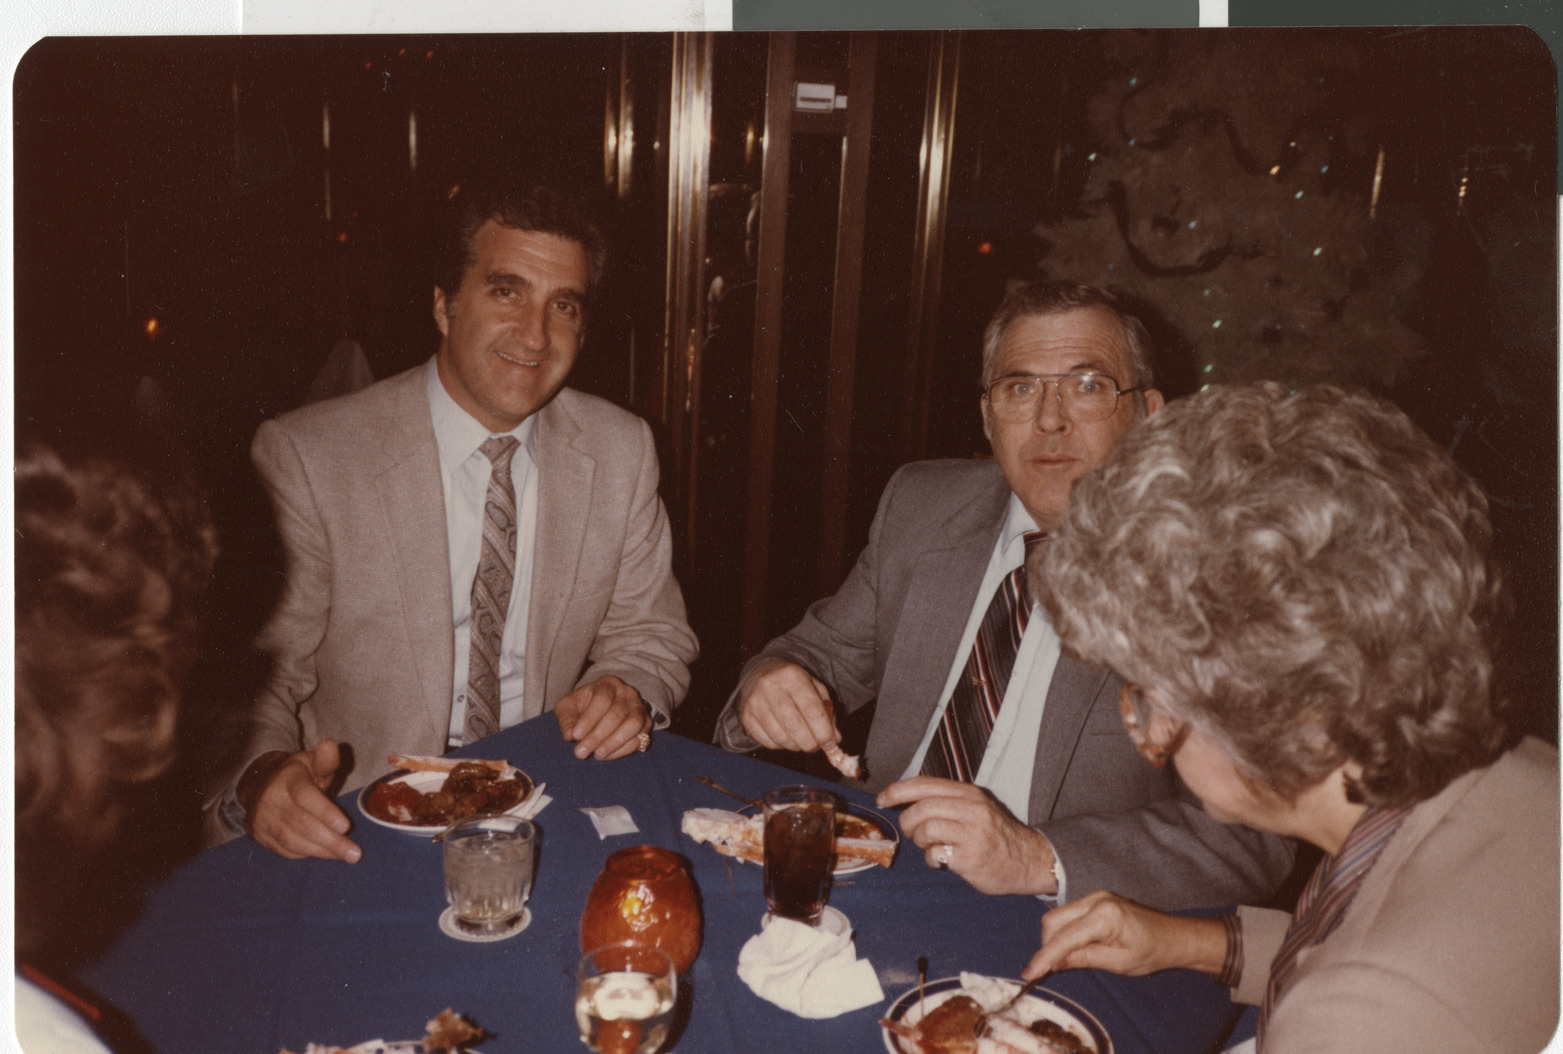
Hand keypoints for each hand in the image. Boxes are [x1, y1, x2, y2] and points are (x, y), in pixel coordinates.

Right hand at [246, 740, 360, 862]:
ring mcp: (263, 820)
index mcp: (287, 779)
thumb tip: (330, 745)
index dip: (325, 812)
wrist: (259, 787)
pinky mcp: (261, 837)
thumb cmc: (296, 776)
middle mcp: (271, 800)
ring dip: (322, 851)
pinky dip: (308, 854)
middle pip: (301, 824)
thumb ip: (326, 760)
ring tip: (346, 855)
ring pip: (293, 842)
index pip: (305, 796)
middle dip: (330, 841)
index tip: (346, 826)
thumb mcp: (311, 762)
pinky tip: (327, 854)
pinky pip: (286, 851)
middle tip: (355, 853)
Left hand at [555, 675, 651, 759]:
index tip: (576, 736)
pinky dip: (623, 750)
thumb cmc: (582, 708)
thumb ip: (566, 719)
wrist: (602, 710)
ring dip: (614, 743)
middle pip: (617, 714)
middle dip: (597, 736)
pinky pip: (640, 738)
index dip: (589, 718)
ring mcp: (639, 708)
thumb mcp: (568, 708)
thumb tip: (570, 734)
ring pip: (633, 725)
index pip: (602, 699)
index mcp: (607, 683)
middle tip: (581, 752)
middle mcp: (627, 693)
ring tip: (597, 755)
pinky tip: (607, 756)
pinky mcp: (646, 725)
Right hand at [737, 659, 839, 753]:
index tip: (831, 745)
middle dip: (810, 743)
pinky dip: (781, 745)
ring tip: (801, 739)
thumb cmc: (794, 684)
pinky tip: (786, 735)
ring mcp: (755, 702)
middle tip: (816, 746)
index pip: (812, 710)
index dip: (824, 733)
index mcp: (792, 676)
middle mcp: (770, 687)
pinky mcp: (746, 716)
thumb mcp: (815, 688)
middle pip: (794, 727)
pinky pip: (768, 742)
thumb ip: (827, 713)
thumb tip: (834, 739)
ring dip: (796, 746)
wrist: (762, 673)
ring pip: (780, 738)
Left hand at [876, 777, 1056, 894]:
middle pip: (921, 808)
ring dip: (920, 840)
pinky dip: (932, 859)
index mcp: (969, 793)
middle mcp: (971, 809)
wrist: (1029, 860)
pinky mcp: (971, 858)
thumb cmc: (995, 834)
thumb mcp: (976, 806)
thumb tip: (906, 799)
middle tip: (911, 832)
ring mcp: (972, 834)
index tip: (883, 799)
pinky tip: (943, 860)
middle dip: (908, 821)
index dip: (898, 790)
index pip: (924, 784)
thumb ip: (947, 800)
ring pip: (925, 830)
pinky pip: (935, 854)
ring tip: (931, 846)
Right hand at [1022, 890, 1227, 979]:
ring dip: (1055, 938)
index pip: (1064, 937)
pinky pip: (1069, 913)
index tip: (1029, 973)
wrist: (1173, 936)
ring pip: (1057, 916)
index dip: (1044, 957)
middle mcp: (1096, 899)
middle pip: (1053, 921)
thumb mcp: (1118, 963)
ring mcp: (1095, 896)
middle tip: (1049, 969)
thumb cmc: (1151, 952)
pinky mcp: (1095, 898)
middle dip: (1047, 946)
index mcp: (1104, 915)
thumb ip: (1084, 959)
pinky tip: (1074, 947)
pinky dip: (1065, 931)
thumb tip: (1054, 963)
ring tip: (1066, 959)